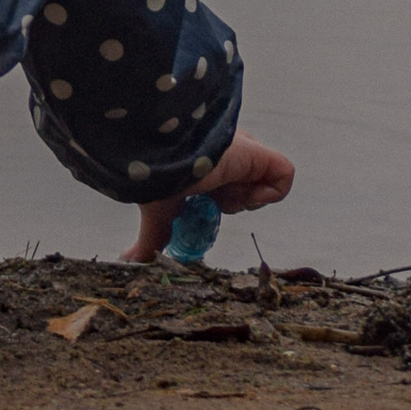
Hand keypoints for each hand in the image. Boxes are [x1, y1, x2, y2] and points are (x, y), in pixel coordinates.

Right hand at [122, 128, 296, 264]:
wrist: (168, 149)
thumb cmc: (159, 173)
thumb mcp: (157, 210)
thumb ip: (151, 238)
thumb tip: (128, 260)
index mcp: (206, 165)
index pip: (222, 190)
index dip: (215, 205)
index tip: (196, 208)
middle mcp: (229, 157)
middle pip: (242, 188)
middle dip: (228, 203)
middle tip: (209, 201)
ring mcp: (248, 154)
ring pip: (258, 186)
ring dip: (242, 199)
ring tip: (220, 192)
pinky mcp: (264, 155)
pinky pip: (281, 178)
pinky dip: (265, 194)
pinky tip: (240, 190)